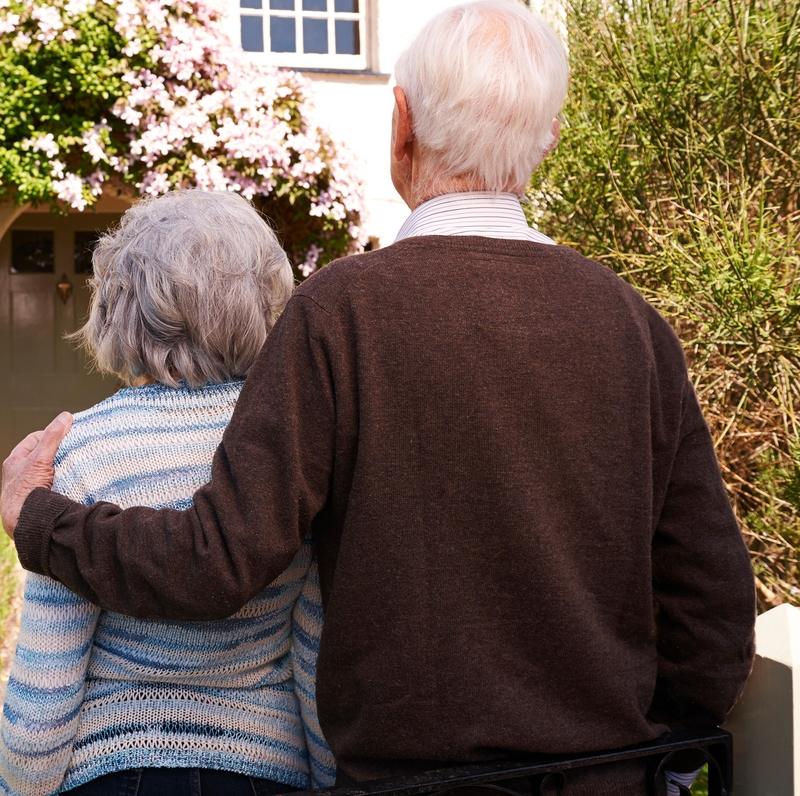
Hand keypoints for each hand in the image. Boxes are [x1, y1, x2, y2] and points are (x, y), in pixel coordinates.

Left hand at [1, 412, 72, 537]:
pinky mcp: (41, 499)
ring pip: (50, 471)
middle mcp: (21, 474)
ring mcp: (32, 487)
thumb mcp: (39, 459)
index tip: (67, 434)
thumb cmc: (24, 492)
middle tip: (75, 449)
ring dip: (64, 468)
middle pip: (44, 455)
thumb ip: (53, 437)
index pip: (34, 439)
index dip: (51, 434)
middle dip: (60, 451)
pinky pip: (56, 485)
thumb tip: (65, 417)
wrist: (25, 523)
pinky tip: (74, 482)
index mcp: (15, 462)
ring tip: (77, 465)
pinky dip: (65, 481)